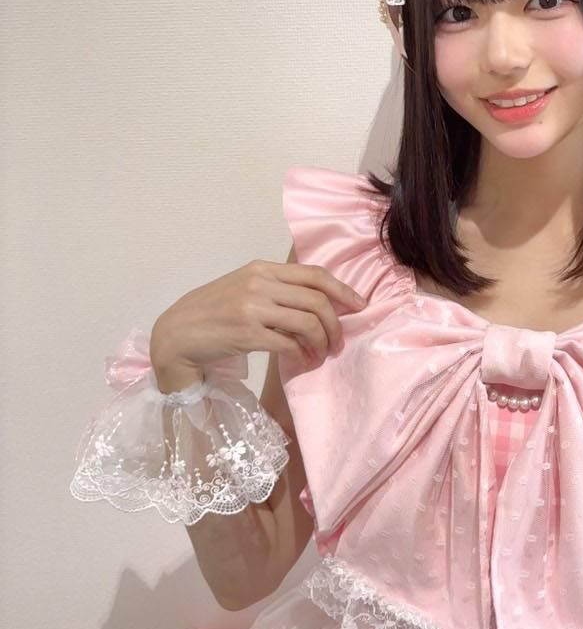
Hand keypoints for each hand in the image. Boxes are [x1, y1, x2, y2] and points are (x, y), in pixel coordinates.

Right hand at [150, 258, 365, 381]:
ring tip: (322, 354)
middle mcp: (259, 283)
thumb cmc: (212, 312)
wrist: (176, 334)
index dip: (343, 290)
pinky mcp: (247, 334)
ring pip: (308, 322)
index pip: (315, 274)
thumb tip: (319, 300)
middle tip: (339, 341)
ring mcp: (252, 308)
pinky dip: (302, 353)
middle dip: (336, 324)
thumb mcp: (244, 288)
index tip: (359, 306)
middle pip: (317, 300)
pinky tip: (303, 360)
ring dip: (322, 342)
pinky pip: (289, 343)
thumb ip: (276, 288)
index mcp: (262, 269)